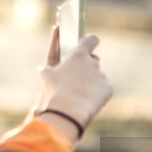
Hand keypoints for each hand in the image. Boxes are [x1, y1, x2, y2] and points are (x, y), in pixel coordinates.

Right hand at [34, 26, 111, 141]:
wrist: (68, 111)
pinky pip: (103, 90)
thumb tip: (43, 70)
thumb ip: (48, 69)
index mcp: (79, 55)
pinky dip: (97, 94)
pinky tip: (87, 101)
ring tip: (79, 94)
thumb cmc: (55, 91)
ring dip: (91, 83)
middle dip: (87, 68)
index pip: (90, 40)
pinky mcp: (108, 89)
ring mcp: (102, 76)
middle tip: (77, 78)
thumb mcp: (45, 77)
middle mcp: (93, 63)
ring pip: (98, 77)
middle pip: (94, 61)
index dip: (89, 42)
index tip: (88, 45)